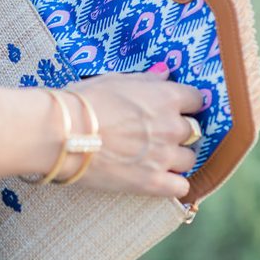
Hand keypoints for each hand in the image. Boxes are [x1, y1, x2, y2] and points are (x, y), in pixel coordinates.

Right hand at [65, 64, 204, 197]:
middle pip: (193, 131)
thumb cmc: (84, 102)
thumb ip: (145, 79)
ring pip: (189, 159)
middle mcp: (172, 126)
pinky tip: (158, 178)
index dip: (184, 104)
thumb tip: (165, 73)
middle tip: (155, 134)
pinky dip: (173, 183)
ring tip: (153, 157)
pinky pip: (181, 187)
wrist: (62, 134)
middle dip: (177, 132)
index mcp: (166, 97)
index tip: (173, 108)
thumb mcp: (114, 80)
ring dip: (175, 157)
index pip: (196, 99)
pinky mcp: (153, 182)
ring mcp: (165, 156)